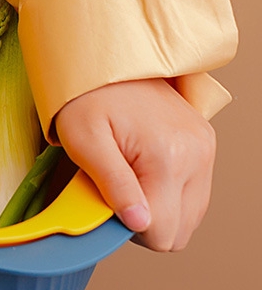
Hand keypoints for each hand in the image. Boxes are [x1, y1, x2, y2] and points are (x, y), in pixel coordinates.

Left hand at [54, 78, 215, 250]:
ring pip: (189, 216)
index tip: (105, 203)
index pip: (161, 233)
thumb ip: (114, 185)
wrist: (104, 57)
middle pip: (179, 231)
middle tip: (114, 192)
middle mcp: (198, 155)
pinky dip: (168, 194)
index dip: (128, 228)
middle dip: (144, 222)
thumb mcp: (84, 142)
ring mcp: (206, 149)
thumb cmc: (85, 97)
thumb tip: (139, 224)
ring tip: (127, 179)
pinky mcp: (205, 144)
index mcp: (168, 157)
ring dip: (157, 209)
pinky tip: (142, 173)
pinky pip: (193, 194)